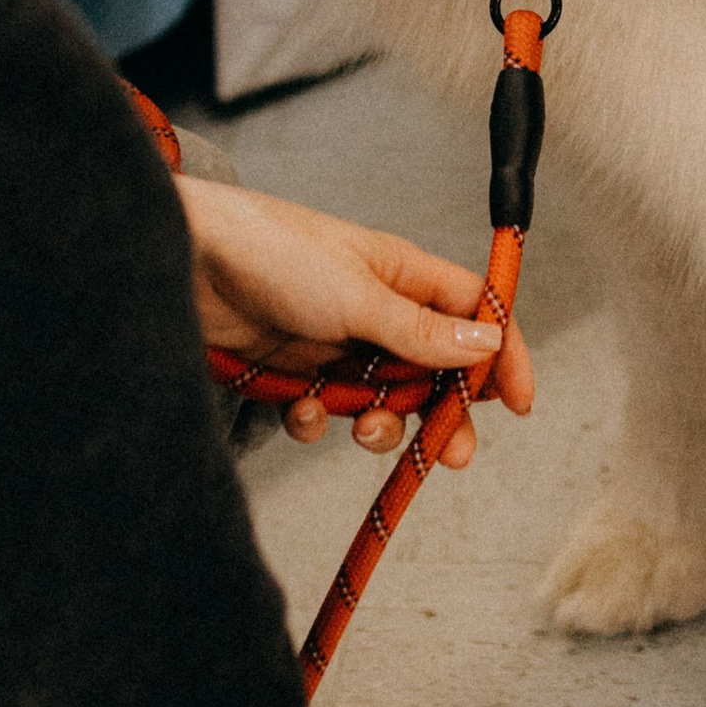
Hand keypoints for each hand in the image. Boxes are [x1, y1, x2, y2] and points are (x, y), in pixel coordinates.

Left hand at [174, 173, 535, 462]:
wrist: (186, 263)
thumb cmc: (274, 253)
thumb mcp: (358, 296)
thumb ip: (421, 331)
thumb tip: (488, 343)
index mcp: (403, 274)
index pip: (474, 312)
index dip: (502, 355)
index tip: (519, 404)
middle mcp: (376, 308)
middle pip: (433, 369)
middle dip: (442, 413)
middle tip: (451, 453)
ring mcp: (336, 340)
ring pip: (381, 398)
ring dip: (378, 423)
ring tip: (361, 429)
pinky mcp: (295, 368)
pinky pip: (325, 410)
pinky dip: (317, 420)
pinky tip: (297, 410)